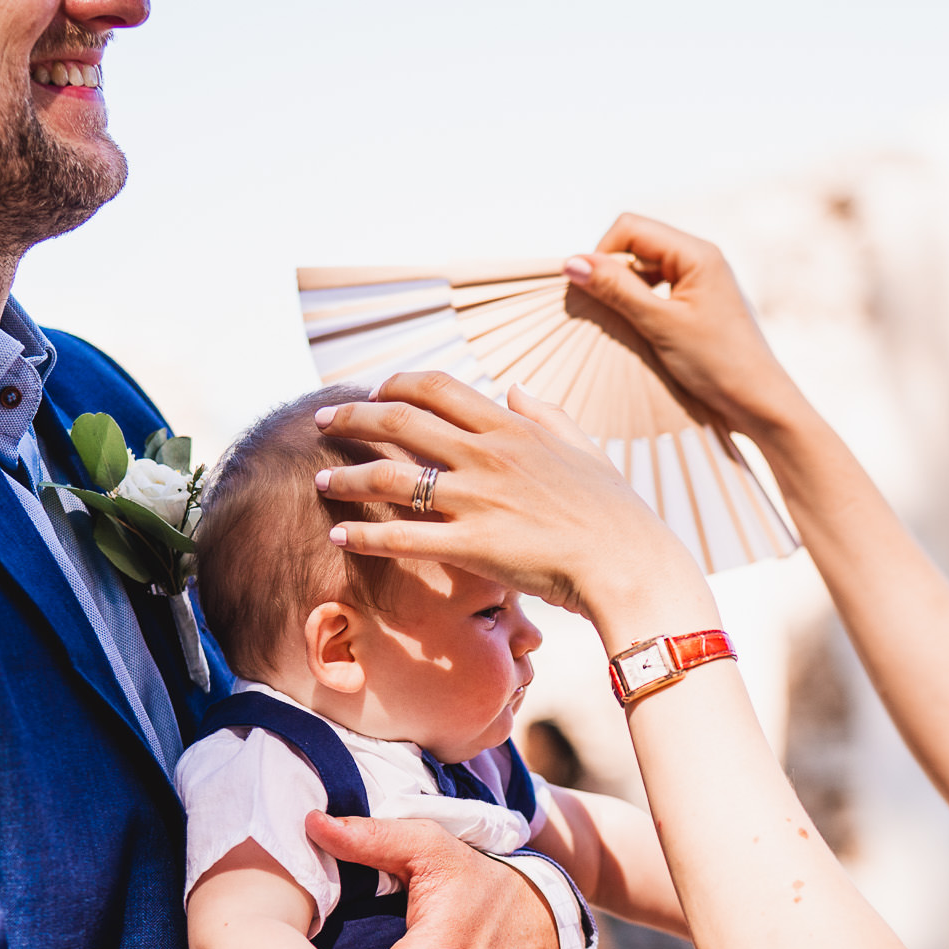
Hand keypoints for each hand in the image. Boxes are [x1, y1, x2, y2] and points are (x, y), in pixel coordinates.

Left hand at [314, 373, 716, 637]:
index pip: (437, 388)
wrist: (629, 562)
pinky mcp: (472, 545)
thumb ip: (546, 413)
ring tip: (318, 481)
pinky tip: (339, 536)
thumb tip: (513, 387)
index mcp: (511, 427)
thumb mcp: (585, 447)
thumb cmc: (615, 512)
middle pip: (399, 421)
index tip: (372, 393)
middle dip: (351, 418)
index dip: (396, 385)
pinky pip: (403, 537)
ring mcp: (477, 498)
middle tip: (323, 421)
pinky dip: (365, 536)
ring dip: (346, 477)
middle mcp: (487, 454)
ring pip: (390, 476)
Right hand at [561, 213, 808, 441]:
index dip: (602, 254)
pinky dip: (640, 302)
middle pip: (637, 244)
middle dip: (612, 271)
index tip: (590, 291)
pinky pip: (658, 288)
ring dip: (625, 289)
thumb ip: (617, 290)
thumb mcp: (660, 324)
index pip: (630, 228)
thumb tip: (572, 263)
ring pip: (645, 267)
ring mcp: (701, 279)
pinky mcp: (699, 301)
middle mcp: (700, 257)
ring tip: (624, 323)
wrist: (759, 402)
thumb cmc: (718, 363)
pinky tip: (640, 328)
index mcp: (697, 253)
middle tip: (604, 310)